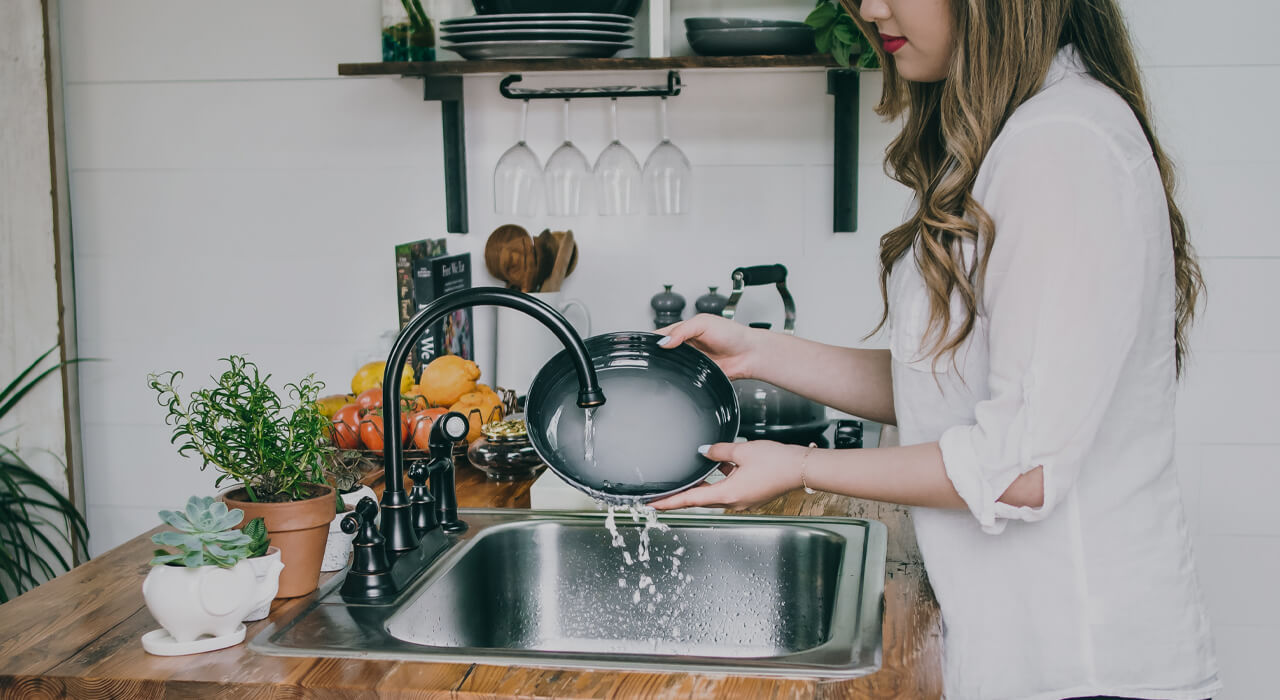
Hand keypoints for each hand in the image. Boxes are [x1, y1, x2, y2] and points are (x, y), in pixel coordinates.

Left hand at [649, 441, 804, 510]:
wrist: (802, 468)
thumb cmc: (777, 462)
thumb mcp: (742, 451)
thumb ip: (719, 451)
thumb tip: (704, 451)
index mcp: (728, 494)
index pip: (691, 500)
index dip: (670, 502)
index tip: (653, 505)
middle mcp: (734, 501)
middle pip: (701, 499)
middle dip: (683, 495)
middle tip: (663, 493)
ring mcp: (744, 500)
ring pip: (716, 492)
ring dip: (704, 484)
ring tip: (690, 474)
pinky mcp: (751, 495)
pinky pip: (729, 488)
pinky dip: (721, 479)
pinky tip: (721, 464)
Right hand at [656, 314, 761, 379]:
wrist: (749, 354)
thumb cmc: (733, 334)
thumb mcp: (704, 323)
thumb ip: (682, 330)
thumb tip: (664, 341)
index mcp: (685, 330)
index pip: (662, 333)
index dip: (653, 338)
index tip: (645, 344)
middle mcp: (686, 345)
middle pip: (663, 351)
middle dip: (657, 354)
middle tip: (654, 356)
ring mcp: (691, 361)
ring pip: (670, 365)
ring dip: (667, 366)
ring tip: (665, 365)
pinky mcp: (696, 374)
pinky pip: (682, 377)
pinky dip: (678, 377)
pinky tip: (677, 374)